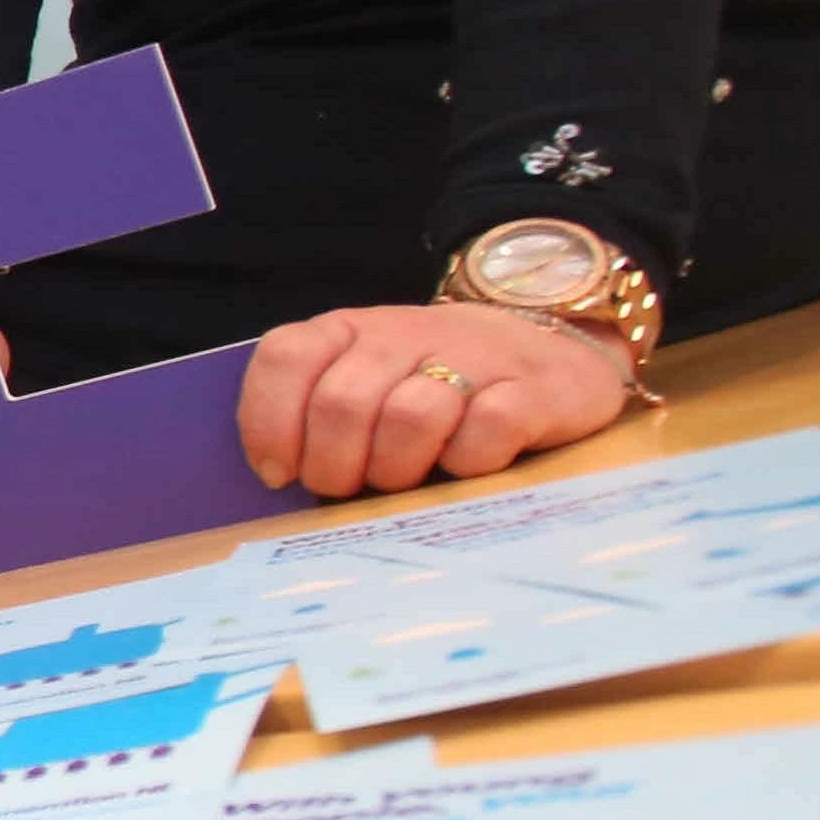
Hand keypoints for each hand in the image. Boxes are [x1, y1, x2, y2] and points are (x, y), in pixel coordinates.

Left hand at [239, 300, 634, 498]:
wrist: (550, 354)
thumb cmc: (435, 384)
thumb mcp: (367, 379)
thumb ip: (316, 410)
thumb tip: (276, 473)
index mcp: (350, 329)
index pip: (285, 356)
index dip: (269, 421)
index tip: (278, 472)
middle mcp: (405, 334)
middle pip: (342, 402)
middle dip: (332, 465)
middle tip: (344, 490)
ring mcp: (473, 358)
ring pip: (410, 417)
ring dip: (395, 468)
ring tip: (402, 483)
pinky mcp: (531, 390)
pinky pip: (485, 430)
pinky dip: (467, 461)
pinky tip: (464, 468)